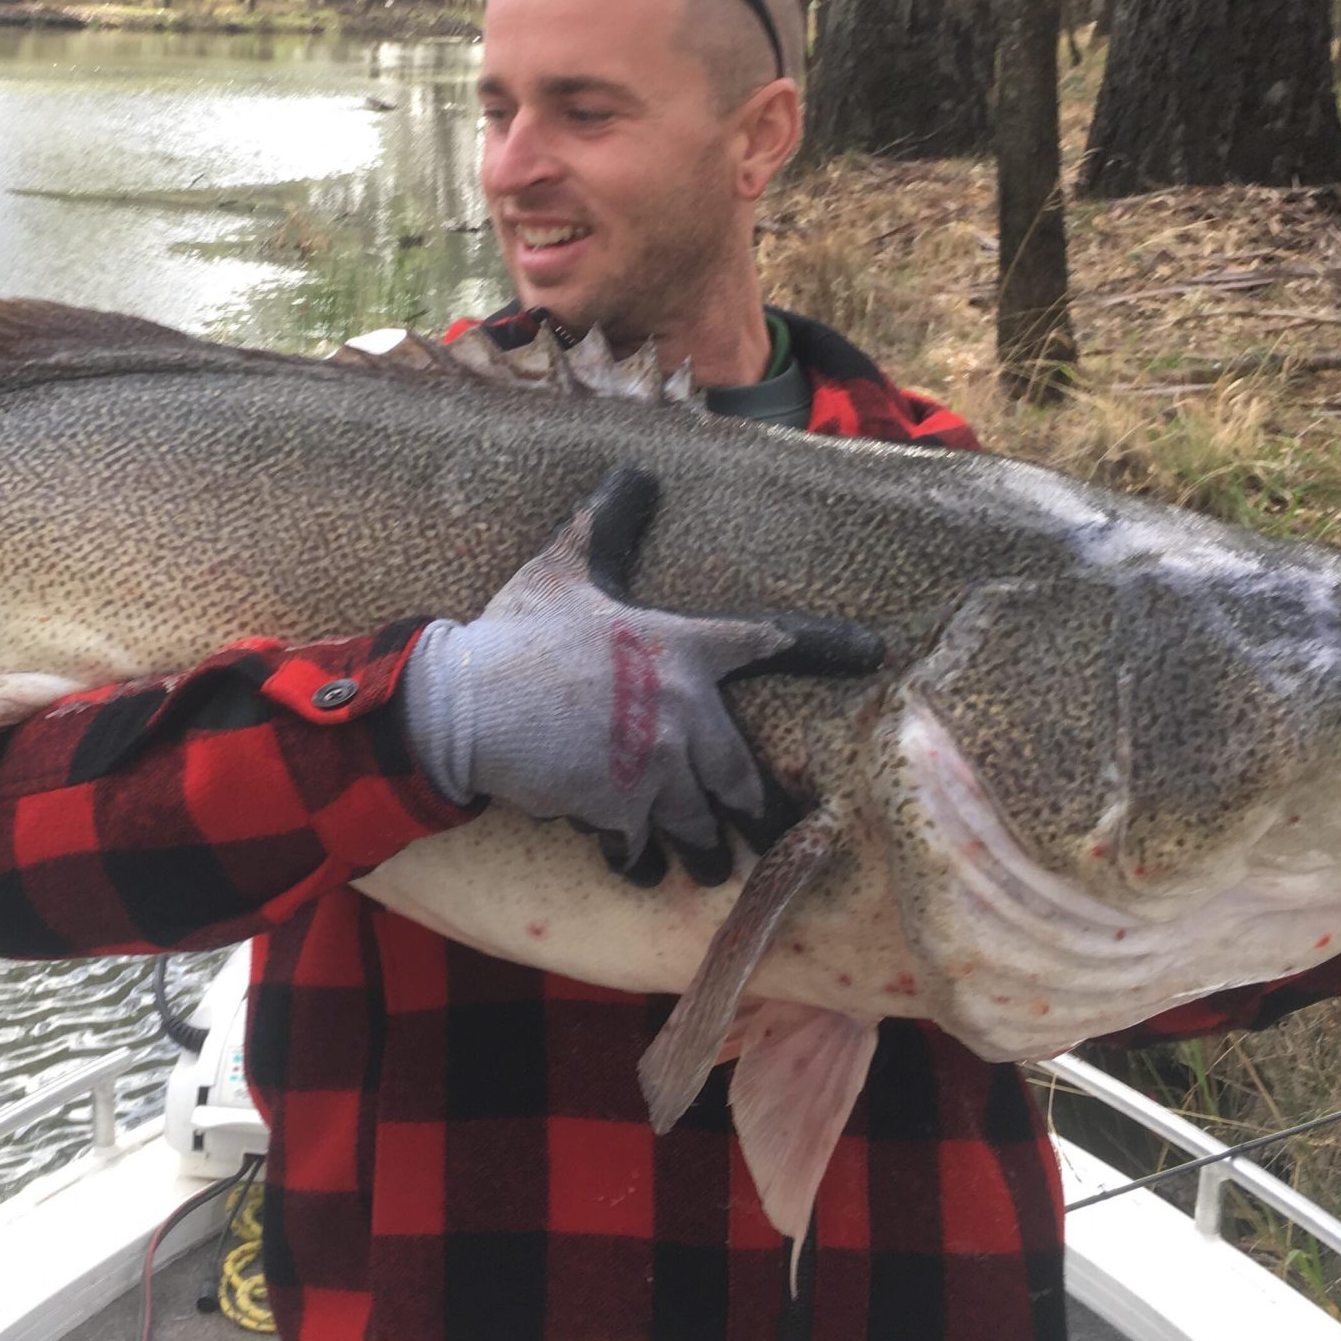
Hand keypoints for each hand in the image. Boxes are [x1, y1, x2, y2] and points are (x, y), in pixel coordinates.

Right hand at [398, 467, 884, 884]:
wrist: (469, 702)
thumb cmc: (521, 631)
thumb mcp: (566, 566)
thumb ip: (608, 522)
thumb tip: (636, 471)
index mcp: (681, 648)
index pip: (767, 639)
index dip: (825, 644)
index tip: (871, 653)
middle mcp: (683, 712)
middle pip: (743, 773)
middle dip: (764, 813)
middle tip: (780, 836)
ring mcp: (654, 768)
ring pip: (701, 820)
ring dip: (707, 846)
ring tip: (714, 866)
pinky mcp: (618, 810)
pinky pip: (644, 846)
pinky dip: (643, 861)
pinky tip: (642, 869)